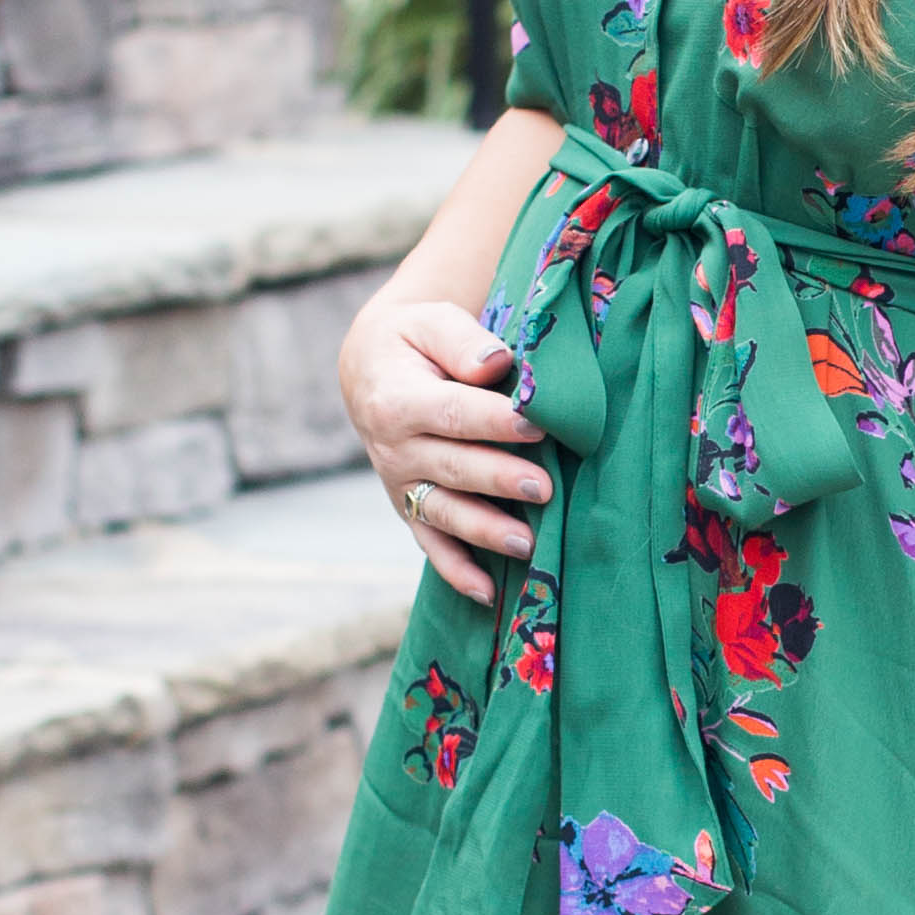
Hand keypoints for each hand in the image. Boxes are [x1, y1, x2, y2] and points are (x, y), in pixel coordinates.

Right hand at [343, 292, 550, 603]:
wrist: (370, 369)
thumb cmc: (414, 341)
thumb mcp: (430, 322)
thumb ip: (462, 340)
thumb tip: (496, 362)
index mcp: (396, 400)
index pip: (451, 412)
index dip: (493, 421)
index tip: (536, 425)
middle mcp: (393, 449)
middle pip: (452, 467)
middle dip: (498, 479)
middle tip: (544, 487)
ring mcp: (401, 484)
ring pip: (444, 512)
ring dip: (484, 530)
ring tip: (527, 544)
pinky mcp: (410, 507)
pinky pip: (431, 543)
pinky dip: (456, 570)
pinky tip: (486, 592)